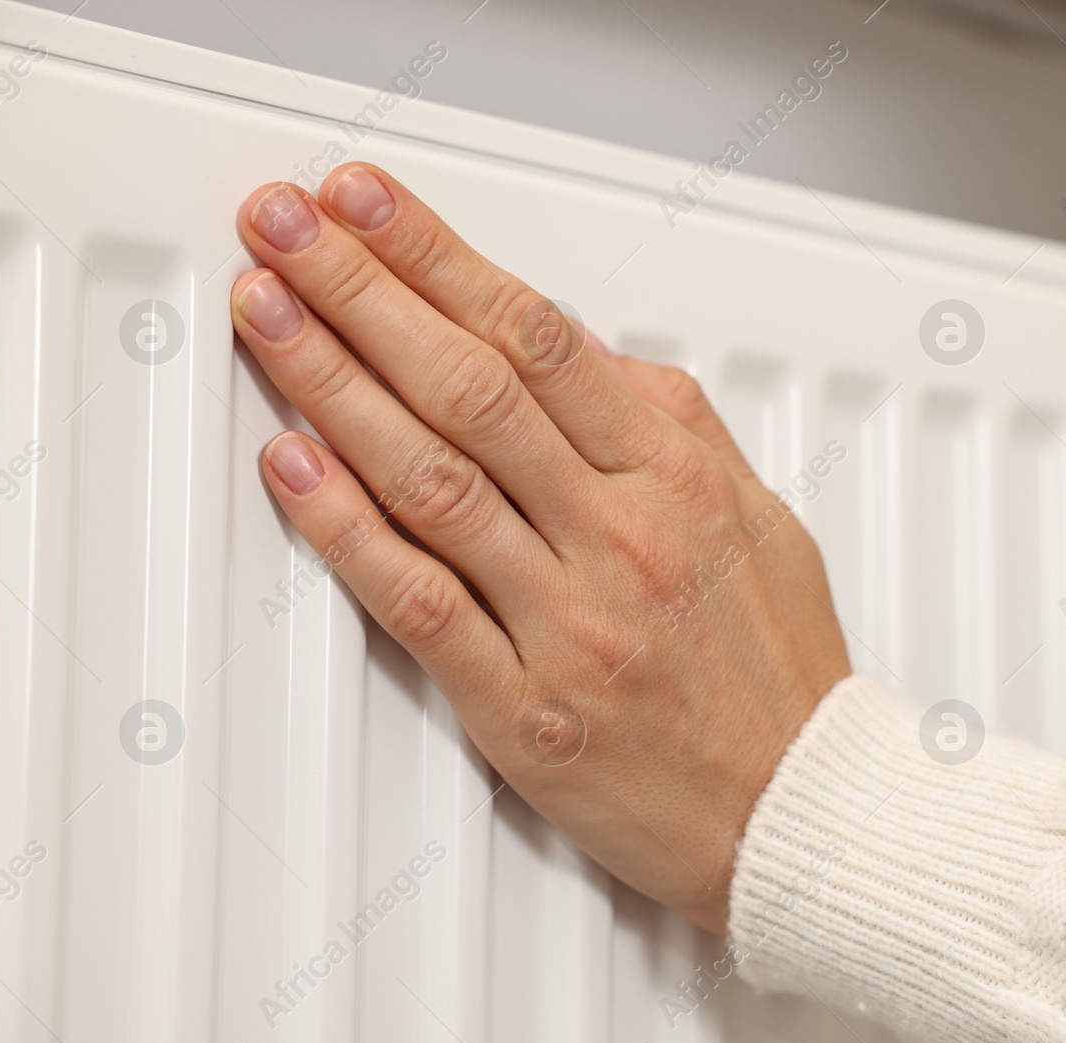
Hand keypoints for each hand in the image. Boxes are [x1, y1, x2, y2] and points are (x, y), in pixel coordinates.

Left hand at [229, 164, 850, 931]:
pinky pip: (418, 602)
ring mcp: (567, 621)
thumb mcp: (759, 516)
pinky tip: (294, 466)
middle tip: (285, 228)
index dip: (438, 258)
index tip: (370, 207)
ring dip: (332, 383)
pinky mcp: (523, 706)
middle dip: (361, 290)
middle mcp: (620, 536)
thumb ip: (672, 427)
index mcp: (678, 477)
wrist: (797, 811)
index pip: (539, 336)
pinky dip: (346, 529)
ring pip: (430, 477)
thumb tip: (585, 353)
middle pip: (468, 386)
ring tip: (268, 316)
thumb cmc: (780, 673)